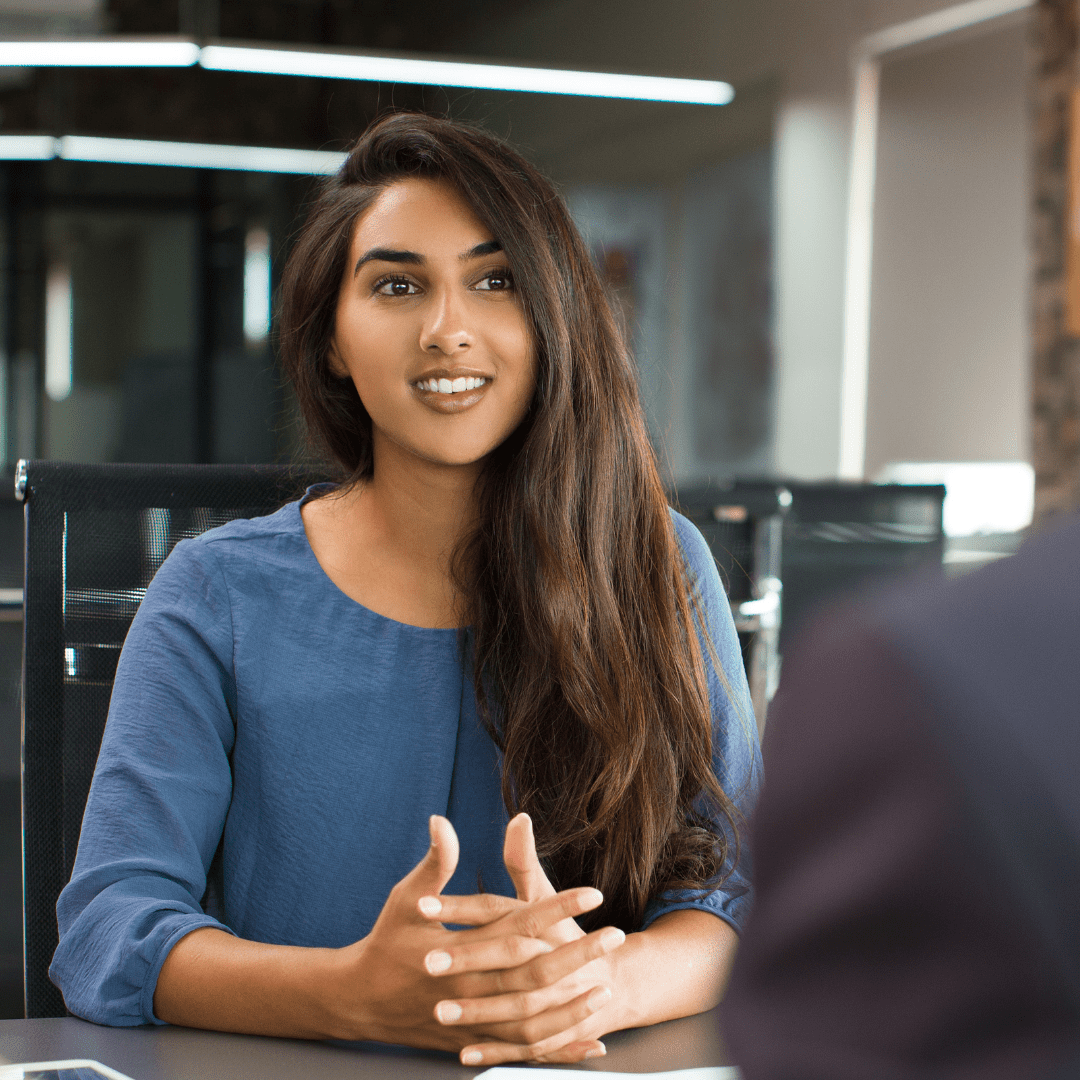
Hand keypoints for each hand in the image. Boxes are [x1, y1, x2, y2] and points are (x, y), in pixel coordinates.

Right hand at [326, 815, 622, 1055]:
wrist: (358, 1001)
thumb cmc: (386, 942)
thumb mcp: (407, 898)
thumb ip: (434, 863)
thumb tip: (442, 821)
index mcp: (458, 948)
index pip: (518, 925)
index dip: (557, 908)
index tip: (592, 892)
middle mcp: (469, 988)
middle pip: (534, 972)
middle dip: (579, 954)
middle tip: (615, 935)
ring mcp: (472, 1021)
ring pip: (533, 1020)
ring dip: (574, 1006)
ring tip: (607, 988)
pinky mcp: (474, 1043)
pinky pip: (523, 1052)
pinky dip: (559, 1049)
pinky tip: (590, 1044)